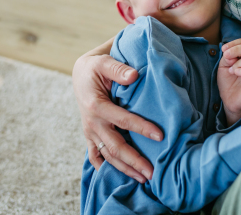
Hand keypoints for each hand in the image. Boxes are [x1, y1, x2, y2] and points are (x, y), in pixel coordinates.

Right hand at [72, 45, 162, 182]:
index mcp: (96, 105)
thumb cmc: (96, 67)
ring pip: (108, 156)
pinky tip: (118, 178)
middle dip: (134, 161)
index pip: (122, 120)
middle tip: (152, 173)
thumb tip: (134, 75)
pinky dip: (106, 168)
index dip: (141, 128)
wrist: (80, 74)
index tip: (160, 136)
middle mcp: (92, 123)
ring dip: (125, 169)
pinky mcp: (90, 136)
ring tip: (143, 179)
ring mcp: (90, 132)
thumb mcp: (104, 62)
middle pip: (115, 146)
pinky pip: (96, 156)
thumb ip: (118, 69)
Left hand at [217, 38, 240, 124]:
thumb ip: (228, 57)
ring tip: (231, 70)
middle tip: (226, 57)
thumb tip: (231, 52)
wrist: (228, 100)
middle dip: (237, 50)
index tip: (224, 49)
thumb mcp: (223, 66)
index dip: (235, 43)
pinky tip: (236, 73)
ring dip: (239, 63)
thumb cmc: (228, 82)